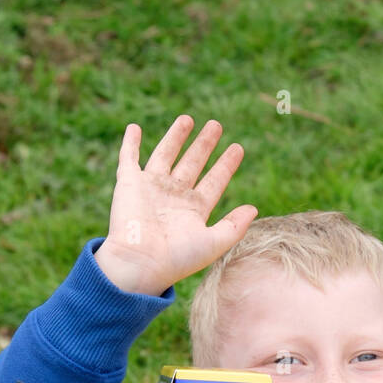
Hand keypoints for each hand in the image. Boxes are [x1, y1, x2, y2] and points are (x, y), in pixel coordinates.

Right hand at [95, 116, 257, 295]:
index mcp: (194, 210)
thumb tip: (254, 208)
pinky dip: (130, 143)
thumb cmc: (177, 259)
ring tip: (188, 119)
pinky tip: (135, 128)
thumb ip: (234, 227)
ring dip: (176, 137)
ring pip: (166, 155)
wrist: (141, 263)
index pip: (214, 181)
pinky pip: (129, 158)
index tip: (238, 148)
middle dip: (204, 145)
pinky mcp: (129, 183)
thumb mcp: (213, 244)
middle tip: (216, 125)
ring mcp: (151, 188)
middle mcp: (174, 196)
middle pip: (193, 163)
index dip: (226, 165)